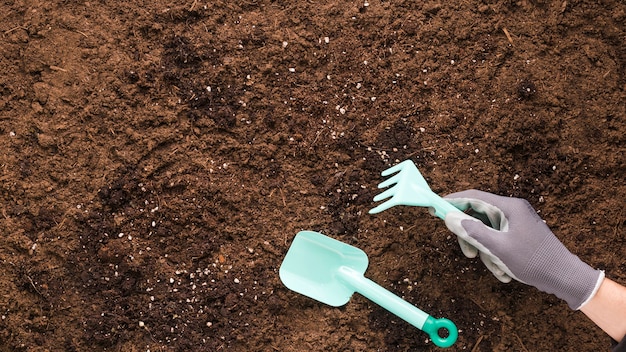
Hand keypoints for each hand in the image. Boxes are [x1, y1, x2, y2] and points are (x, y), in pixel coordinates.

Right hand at [443, 189, 603, 309]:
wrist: (565, 278)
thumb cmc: (535, 261)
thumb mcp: (498, 248)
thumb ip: (472, 231)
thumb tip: (449, 217)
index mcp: (509, 207)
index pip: (473, 197)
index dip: (452, 202)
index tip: (434, 208)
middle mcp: (512, 211)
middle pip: (477, 216)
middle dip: (471, 237)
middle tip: (468, 254)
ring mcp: (516, 223)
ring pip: (486, 232)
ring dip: (485, 252)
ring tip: (497, 268)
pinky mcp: (518, 235)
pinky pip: (496, 241)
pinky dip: (495, 256)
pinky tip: (505, 271)